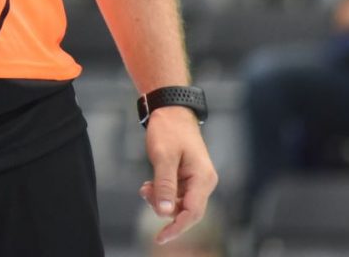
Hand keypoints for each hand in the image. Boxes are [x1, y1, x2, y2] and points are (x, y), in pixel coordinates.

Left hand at [139, 108, 217, 245]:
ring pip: (179, 203)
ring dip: (161, 200)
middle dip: (164, 209)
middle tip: (144, 193)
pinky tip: (150, 185)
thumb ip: (165, 185)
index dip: (177, 227)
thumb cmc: (169, 129)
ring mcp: (197, 180)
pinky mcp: (188, 177)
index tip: (160, 237)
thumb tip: (165, 212)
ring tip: (145, 187)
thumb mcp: (163, 156)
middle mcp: (204, 181)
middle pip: (186, 210)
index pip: (193, 212)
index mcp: (203, 178)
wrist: (171, 109)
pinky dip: (162, 193)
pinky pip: (176, 194)